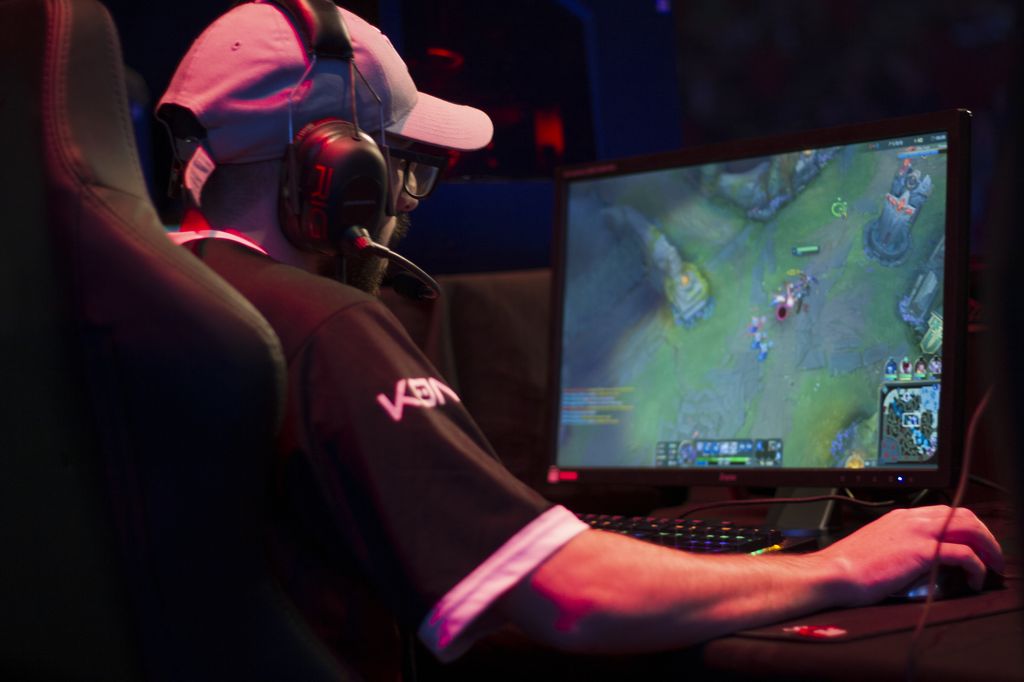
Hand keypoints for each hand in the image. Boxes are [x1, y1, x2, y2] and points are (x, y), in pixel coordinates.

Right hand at [816, 505, 1003, 605]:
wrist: (834, 573)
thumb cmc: (849, 567)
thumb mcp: (877, 547)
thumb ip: (899, 545)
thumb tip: (917, 561)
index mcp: (900, 517)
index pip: (945, 512)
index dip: (967, 528)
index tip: (975, 545)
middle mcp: (911, 519)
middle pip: (963, 514)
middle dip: (984, 534)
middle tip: (992, 556)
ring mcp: (917, 532)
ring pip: (969, 528)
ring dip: (988, 547)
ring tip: (992, 566)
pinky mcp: (921, 551)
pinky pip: (964, 554)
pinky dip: (977, 567)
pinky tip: (975, 580)